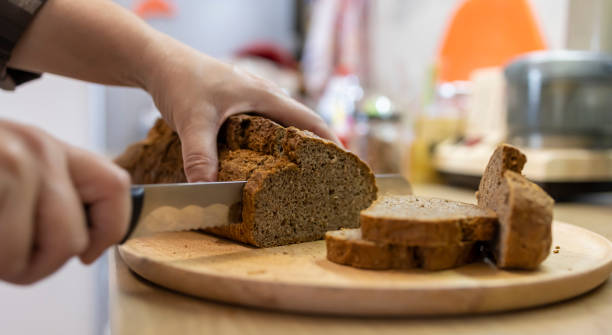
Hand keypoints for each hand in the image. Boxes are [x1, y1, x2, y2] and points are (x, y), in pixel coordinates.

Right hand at [0, 121, 129, 283]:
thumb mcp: (9, 170)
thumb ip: (51, 194)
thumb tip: (88, 241)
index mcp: (49, 148)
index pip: (115, 186)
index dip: (111, 229)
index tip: (89, 253)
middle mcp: (38, 149)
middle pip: (75, 236)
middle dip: (43, 265)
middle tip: (12, 260)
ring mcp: (15, 163)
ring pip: (45, 250)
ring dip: (14, 265)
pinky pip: (9, 254)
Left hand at [143, 36, 340, 181]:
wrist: (158, 62)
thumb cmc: (180, 81)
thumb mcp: (192, 121)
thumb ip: (201, 156)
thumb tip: (208, 190)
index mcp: (265, 95)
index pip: (308, 119)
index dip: (328, 141)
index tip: (344, 163)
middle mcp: (264, 95)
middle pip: (301, 122)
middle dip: (315, 146)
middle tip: (325, 174)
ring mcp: (251, 98)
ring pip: (282, 123)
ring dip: (294, 143)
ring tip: (300, 171)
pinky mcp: (238, 103)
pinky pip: (265, 124)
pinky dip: (272, 141)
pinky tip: (265, 158)